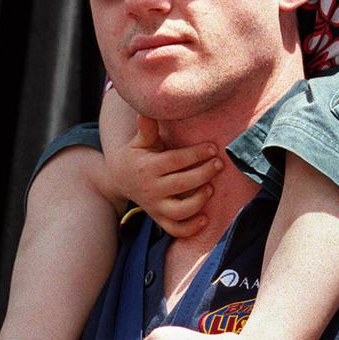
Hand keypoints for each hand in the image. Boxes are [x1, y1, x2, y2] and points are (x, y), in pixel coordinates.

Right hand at [119, 116, 222, 236]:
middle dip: (203, 174)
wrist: (119, 178)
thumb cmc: (137, 154)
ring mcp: (155, 206)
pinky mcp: (159, 219)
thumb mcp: (140, 141)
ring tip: (211, 188)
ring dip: (198, 201)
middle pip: (181, 184)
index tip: (213, 148)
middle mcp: (151, 189)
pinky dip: (190, 228)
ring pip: (179, 211)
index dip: (196, 154)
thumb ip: (147, 128)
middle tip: (219, 164)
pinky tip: (205, 218)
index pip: (176, 161)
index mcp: (148, 167)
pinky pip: (175, 229)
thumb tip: (147, 109)